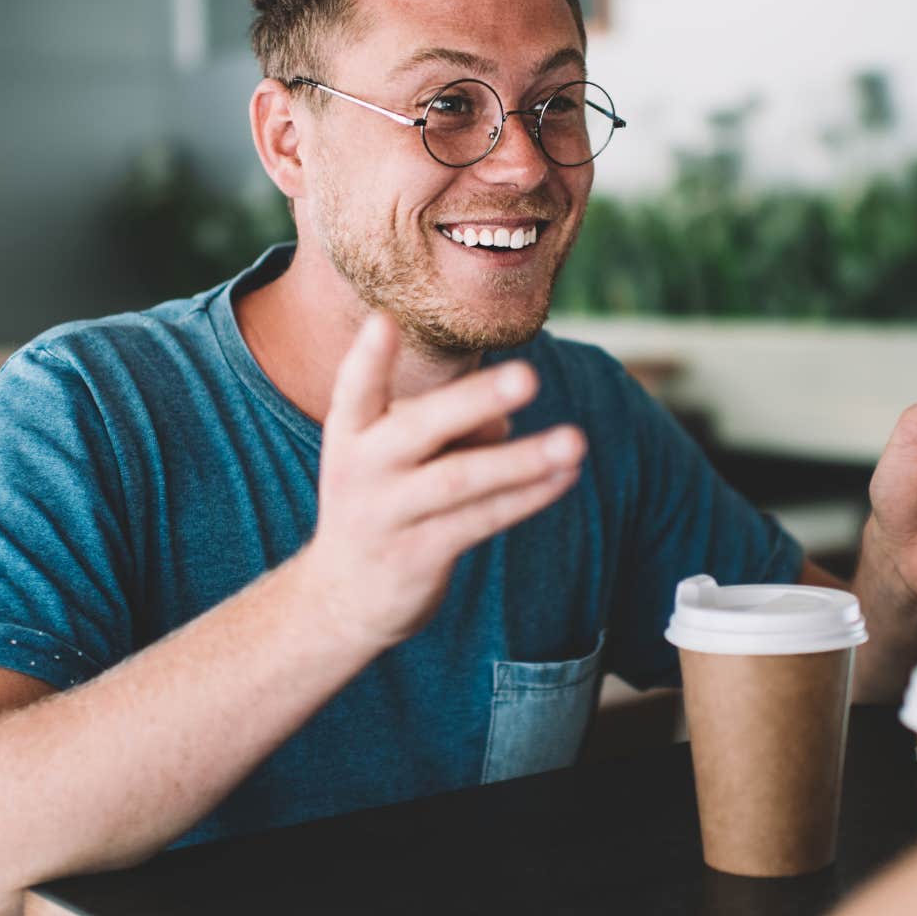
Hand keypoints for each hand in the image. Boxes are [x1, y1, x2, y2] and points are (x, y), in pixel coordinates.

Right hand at [295, 313, 586, 651]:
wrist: (342, 596)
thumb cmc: (384, 498)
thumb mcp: (396, 454)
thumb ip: (446, 427)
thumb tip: (502, 422)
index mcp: (350, 430)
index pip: (356, 387)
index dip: (369, 356)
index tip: (385, 320)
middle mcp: (361, 468)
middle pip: (420, 428)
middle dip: (474, 401)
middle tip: (528, 376)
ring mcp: (387, 515)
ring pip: (460, 480)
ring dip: (522, 460)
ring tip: (574, 441)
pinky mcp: (417, 556)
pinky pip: (480, 521)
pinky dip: (526, 497)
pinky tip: (565, 477)